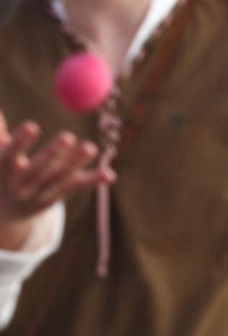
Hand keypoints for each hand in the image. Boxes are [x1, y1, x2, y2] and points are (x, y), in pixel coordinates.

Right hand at [0, 111, 107, 251]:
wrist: (4, 210)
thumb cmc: (3, 170)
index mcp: (4, 169)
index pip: (9, 155)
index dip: (20, 142)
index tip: (32, 125)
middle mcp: (20, 184)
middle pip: (37, 170)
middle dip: (52, 153)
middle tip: (67, 136)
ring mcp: (39, 194)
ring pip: (60, 179)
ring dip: (76, 163)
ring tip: (90, 147)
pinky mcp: (55, 198)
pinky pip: (75, 187)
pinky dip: (92, 180)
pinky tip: (109, 174)